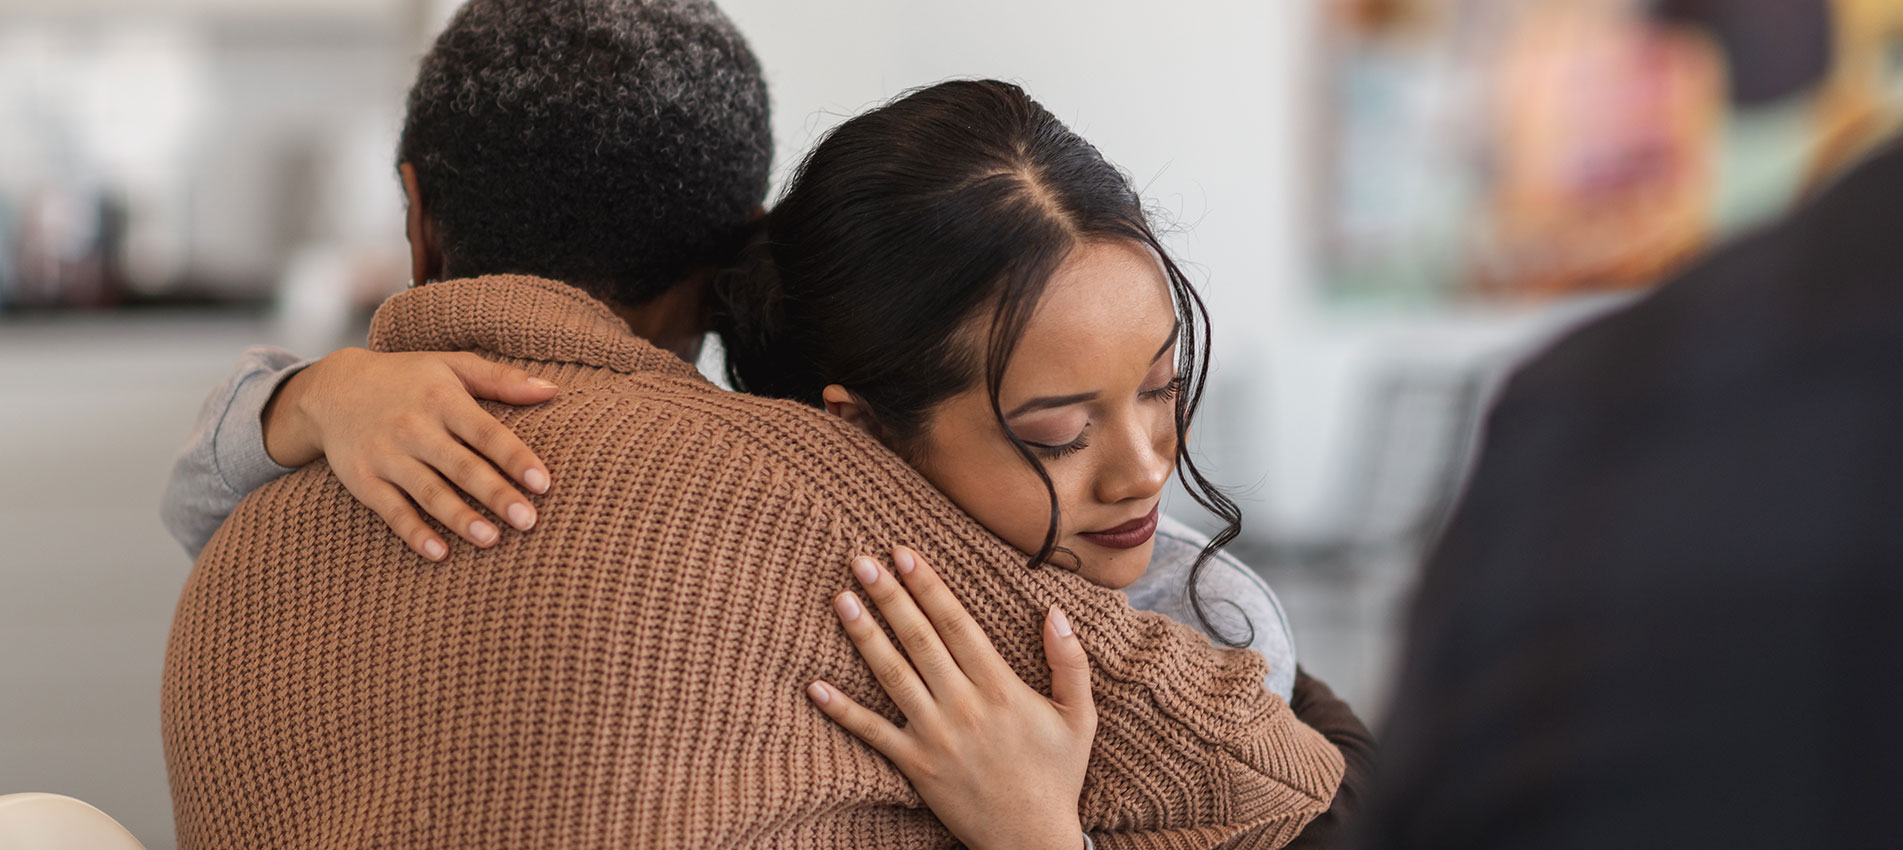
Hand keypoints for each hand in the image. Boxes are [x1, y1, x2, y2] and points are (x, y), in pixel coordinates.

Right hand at [262, 347, 558, 560]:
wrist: (332, 389)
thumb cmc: (407, 379)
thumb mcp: (452, 367)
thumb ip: (502, 380)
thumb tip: (552, 390)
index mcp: (443, 400)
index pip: (486, 432)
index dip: (515, 458)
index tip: (544, 483)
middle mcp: (414, 428)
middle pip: (461, 466)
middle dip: (495, 494)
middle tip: (528, 520)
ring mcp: (386, 455)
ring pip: (428, 492)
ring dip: (460, 518)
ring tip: (492, 540)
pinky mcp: (362, 479)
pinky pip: (391, 510)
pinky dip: (413, 532)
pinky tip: (439, 553)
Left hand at [807, 546, 1095, 849]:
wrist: (1031, 840)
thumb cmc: (1057, 775)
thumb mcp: (1080, 717)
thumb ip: (1070, 662)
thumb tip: (1055, 612)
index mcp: (1002, 688)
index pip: (957, 624)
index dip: (929, 586)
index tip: (904, 554)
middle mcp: (965, 706)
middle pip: (919, 639)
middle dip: (889, 597)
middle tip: (861, 560)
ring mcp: (936, 736)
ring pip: (893, 676)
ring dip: (864, 637)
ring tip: (841, 600)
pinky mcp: (916, 766)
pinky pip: (873, 734)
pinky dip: (843, 712)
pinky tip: (816, 687)